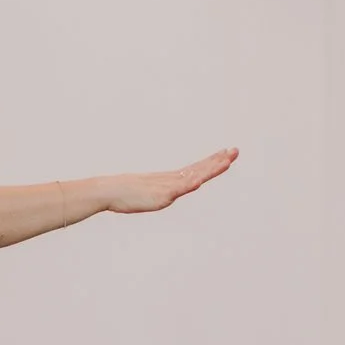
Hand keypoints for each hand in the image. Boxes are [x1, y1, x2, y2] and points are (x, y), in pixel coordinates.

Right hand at [100, 147, 238, 213]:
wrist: (108, 191)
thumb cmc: (123, 193)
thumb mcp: (147, 194)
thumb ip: (157, 193)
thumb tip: (160, 194)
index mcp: (170, 180)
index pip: (196, 169)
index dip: (212, 161)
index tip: (226, 154)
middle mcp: (172, 180)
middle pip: (200, 168)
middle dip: (218, 160)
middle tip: (236, 150)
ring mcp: (167, 187)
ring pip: (194, 175)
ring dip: (211, 168)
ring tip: (227, 160)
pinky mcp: (161, 195)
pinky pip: (180, 188)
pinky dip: (192, 182)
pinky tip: (202, 179)